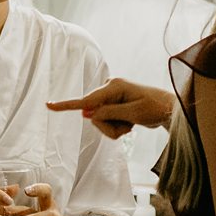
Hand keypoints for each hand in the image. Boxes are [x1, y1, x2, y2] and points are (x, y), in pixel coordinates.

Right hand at [47, 78, 174, 138]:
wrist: (168, 109)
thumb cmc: (154, 109)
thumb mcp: (131, 114)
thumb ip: (108, 113)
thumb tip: (87, 114)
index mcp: (113, 87)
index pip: (86, 100)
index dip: (66, 105)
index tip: (48, 105)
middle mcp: (109, 88)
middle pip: (93, 116)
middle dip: (109, 126)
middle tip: (129, 126)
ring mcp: (110, 96)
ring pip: (99, 121)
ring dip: (115, 128)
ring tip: (131, 124)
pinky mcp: (112, 104)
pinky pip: (105, 121)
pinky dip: (117, 127)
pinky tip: (130, 122)